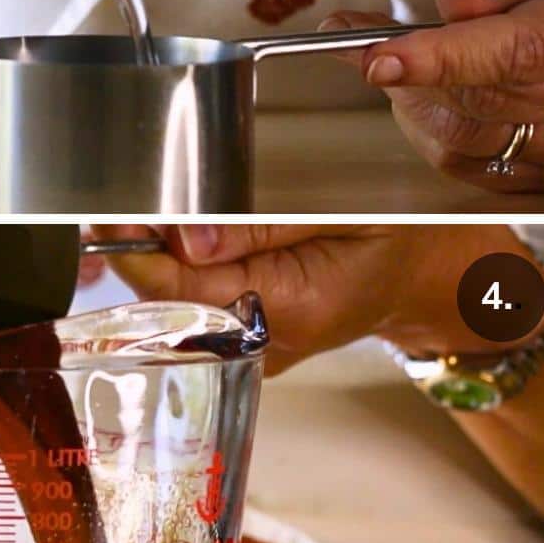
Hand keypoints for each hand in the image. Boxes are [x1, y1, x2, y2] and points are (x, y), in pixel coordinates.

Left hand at [91, 224, 543, 373]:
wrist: (436, 275)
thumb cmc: (405, 238)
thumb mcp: (348, 214)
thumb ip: (265, 228)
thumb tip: (187, 240)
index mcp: (282, 313)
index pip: (179, 291)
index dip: (137, 250)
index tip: (108, 211)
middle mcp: (259, 341)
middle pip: (170, 296)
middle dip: (141, 248)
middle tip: (118, 200)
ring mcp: (252, 342)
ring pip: (181, 297)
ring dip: (160, 255)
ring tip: (146, 209)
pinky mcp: (249, 330)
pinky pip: (201, 298)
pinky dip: (184, 267)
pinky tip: (180, 235)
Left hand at [321, 0, 543, 191]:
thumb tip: (455, 3)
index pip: (515, 54)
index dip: (441, 59)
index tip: (379, 58)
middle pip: (477, 100)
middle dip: (409, 70)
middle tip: (362, 40)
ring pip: (462, 140)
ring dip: (414, 100)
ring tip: (400, 60)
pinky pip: (466, 166)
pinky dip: (430, 129)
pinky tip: (425, 95)